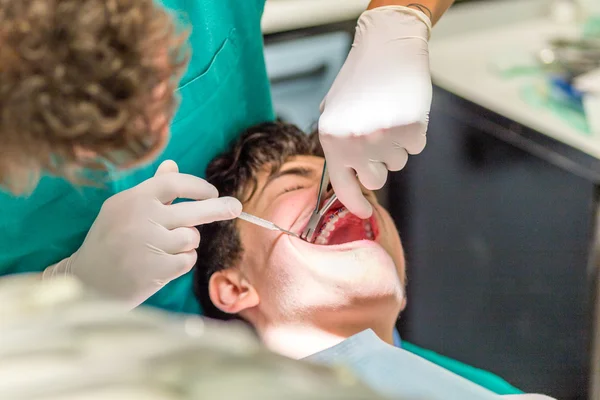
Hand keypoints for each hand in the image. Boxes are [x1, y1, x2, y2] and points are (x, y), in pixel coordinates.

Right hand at [43, 161, 241, 308]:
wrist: (86, 283)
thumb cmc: (109, 241)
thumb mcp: (123, 209)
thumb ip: (152, 189)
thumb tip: (173, 165)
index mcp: (133, 199)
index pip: (175, 183)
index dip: (199, 186)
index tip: (212, 191)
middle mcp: (142, 218)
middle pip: (194, 211)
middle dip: (218, 208)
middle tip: (235, 207)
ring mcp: (149, 244)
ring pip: (191, 238)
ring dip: (187, 243)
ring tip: (166, 248)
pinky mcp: (156, 270)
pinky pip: (187, 260)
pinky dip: (182, 261)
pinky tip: (163, 264)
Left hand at [319, 6, 431, 217]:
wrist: (387, 47)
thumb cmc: (359, 77)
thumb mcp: (332, 110)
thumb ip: (336, 143)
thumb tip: (347, 176)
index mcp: (331, 138)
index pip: (343, 185)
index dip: (355, 203)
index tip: (363, 212)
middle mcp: (355, 142)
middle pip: (375, 179)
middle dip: (378, 165)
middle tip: (378, 137)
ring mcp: (384, 138)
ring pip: (398, 163)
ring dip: (396, 146)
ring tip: (388, 115)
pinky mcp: (411, 130)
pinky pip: (417, 147)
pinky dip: (414, 134)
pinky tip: (403, 111)